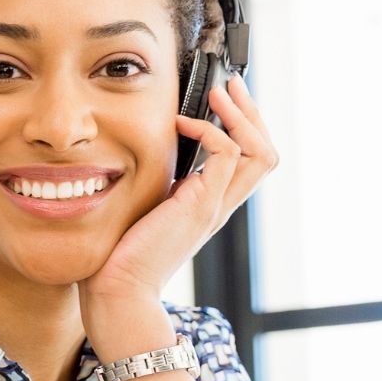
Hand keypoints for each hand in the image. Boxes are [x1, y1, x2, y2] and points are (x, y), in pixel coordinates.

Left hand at [81, 75, 278, 315]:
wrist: (117, 293)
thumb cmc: (117, 260)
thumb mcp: (141, 212)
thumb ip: (153, 189)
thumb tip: (138, 160)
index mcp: (206, 207)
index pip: (246, 162)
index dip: (241, 129)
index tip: (220, 102)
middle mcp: (218, 206)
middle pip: (264, 153)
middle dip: (251, 114)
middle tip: (230, 86)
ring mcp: (213, 207)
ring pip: (259, 153)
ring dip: (241, 116)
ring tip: (219, 94)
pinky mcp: (200, 205)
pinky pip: (226, 154)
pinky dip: (211, 130)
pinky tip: (182, 122)